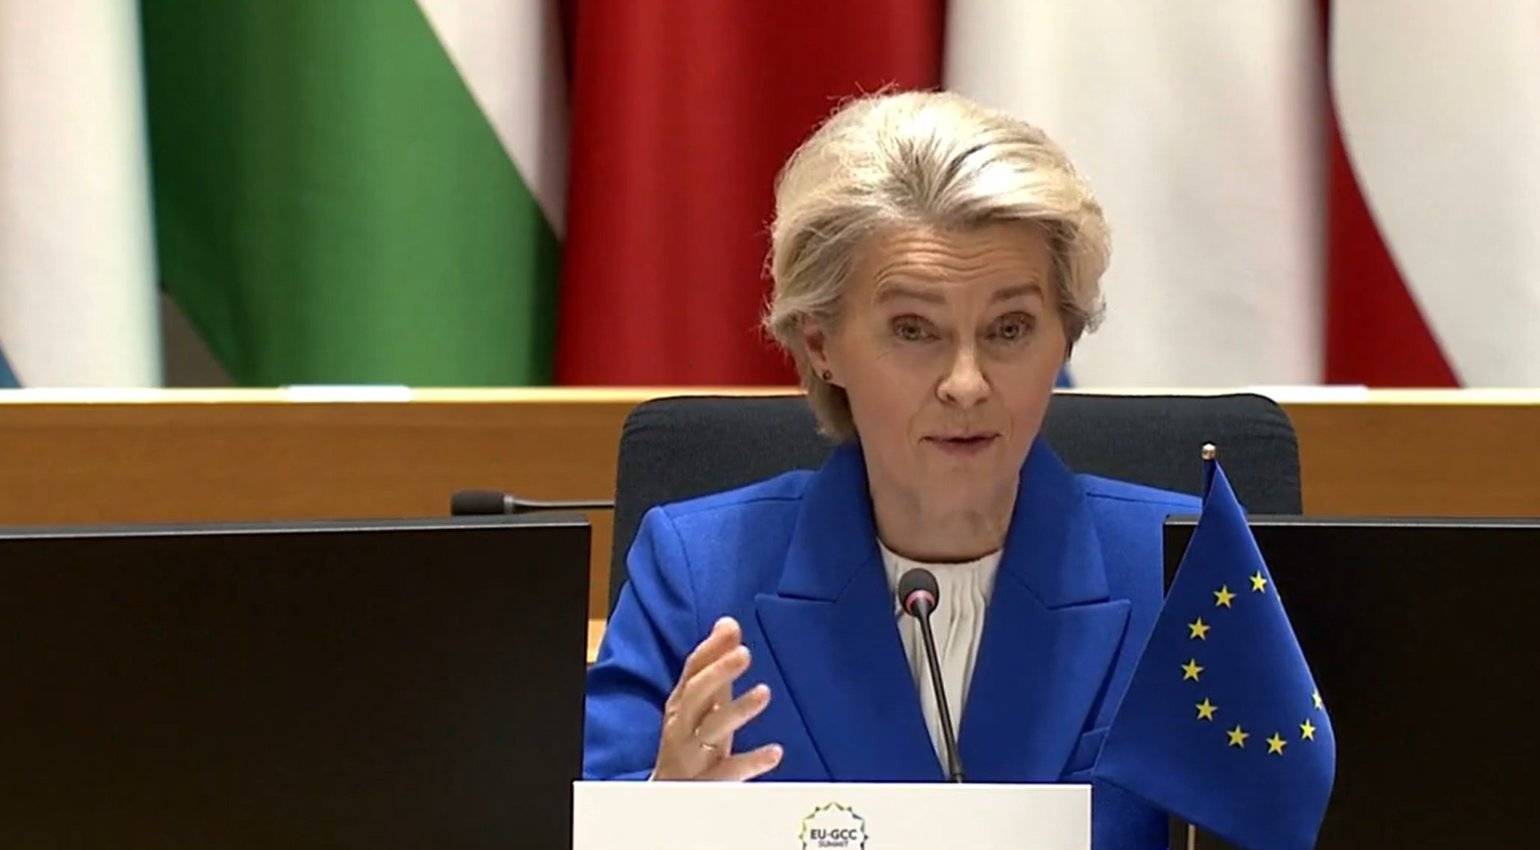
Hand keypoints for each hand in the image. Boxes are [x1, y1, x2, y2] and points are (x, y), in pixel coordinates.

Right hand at [651, 617, 782, 780]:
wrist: (667, 794)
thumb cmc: (689, 740)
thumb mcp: (701, 703)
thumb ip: (715, 665)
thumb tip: (728, 622)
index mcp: (681, 703)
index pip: (692, 671)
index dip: (710, 650)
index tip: (731, 629)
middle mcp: (681, 726)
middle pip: (696, 695)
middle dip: (718, 672)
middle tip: (745, 653)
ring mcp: (692, 755)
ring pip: (712, 730)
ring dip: (738, 709)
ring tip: (765, 691)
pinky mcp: (706, 783)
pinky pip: (729, 772)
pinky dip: (751, 762)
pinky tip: (775, 752)